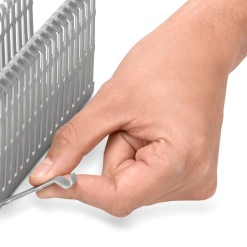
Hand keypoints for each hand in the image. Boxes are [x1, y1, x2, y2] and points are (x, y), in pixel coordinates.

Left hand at [29, 11, 231, 216]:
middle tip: (122, 124)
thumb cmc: (169, 63)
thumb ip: (74, 143)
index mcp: (181, 162)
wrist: (200, 48)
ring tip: (142, 124)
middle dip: (109, 159)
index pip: (116, 198)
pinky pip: (142, 181)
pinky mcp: (190, 176)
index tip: (47, 183)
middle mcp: (194, 180)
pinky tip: (149, 134)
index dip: (77, 189)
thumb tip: (46, 174)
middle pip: (121, 194)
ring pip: (129, 188)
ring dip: (122, 159)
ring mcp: (195, 180)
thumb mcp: (109, 102)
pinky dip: (134, 161)